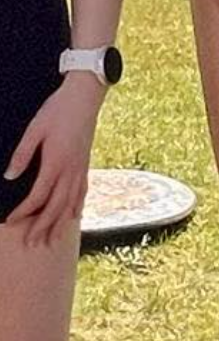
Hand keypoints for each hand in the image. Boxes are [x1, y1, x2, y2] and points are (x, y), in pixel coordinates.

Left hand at [4, 75, 100, 246]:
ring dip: (59, 225)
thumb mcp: (34, 129)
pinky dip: (75, 209)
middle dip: (42, 227)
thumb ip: (22, 155)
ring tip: (50, 241)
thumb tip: (10, 177)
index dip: (25, 211)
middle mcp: (70, 170)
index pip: (38, 196)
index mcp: (55, 162)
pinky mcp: (85, 165)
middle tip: (31, 243)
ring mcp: (80, 169)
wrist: (84, 97)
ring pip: (70, 204)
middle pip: (56, 207)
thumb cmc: (57, 110)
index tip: (12, 221)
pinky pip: (81, 193)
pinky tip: (71, 217)